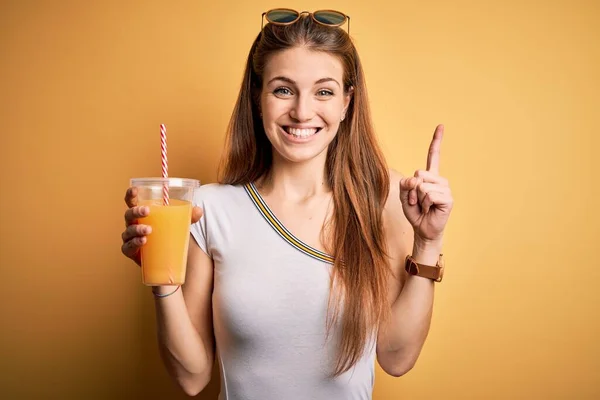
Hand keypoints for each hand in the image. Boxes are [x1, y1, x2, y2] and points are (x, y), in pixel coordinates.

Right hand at [121, 187, 202, 265]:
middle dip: (136, 211)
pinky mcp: (131, 251)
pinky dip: (135, 243)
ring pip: (128, 231)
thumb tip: (198, 210)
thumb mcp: (179, 223)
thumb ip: (188, 216)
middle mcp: (133, 224)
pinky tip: (143, 241)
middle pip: (129, 214)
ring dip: (137, 229)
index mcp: (142, 214)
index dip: (130, 194)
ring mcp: (130, 238)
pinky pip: (128, 247)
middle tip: (147, 211)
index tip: (134, 190)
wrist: (164, 258)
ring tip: (148, 230)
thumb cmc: (167, 235)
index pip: (132, 201)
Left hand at [399, 124, 453, 244]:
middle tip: (416, 201)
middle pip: (418, 173)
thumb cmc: (415, 212)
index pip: (433, 156)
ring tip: (423, 206)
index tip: (441, 125)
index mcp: (429, 176)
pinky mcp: (448, 198)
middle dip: (411, 190)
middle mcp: (439, 180)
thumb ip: (405, 185)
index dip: (436, 141)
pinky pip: (428, 194)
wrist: (422, 229)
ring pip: (422, 185)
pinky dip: (424, 203)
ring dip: (417, 198)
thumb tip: (416, 180)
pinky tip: (429, 209)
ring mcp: (445, 188)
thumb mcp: (404, 196)